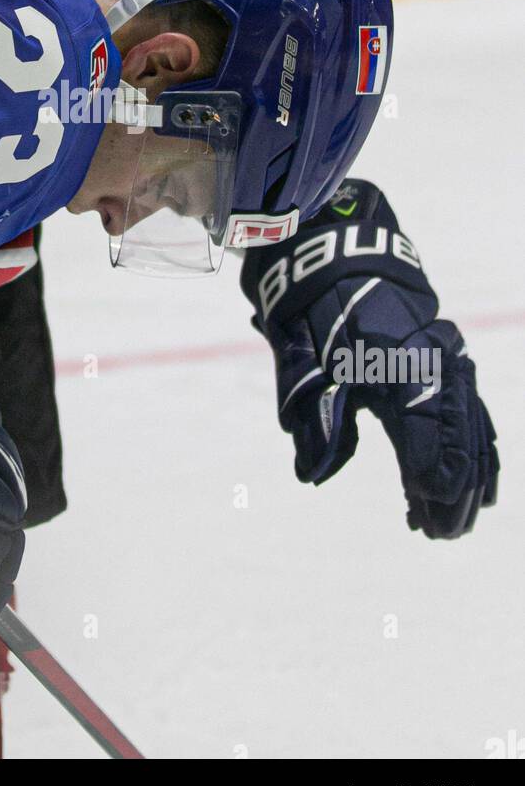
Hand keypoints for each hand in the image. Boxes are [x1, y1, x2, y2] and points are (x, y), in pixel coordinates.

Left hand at [240, 181, 498, 537]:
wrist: (336, 252)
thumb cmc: (316, 308)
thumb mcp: (305, 361)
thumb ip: (315, 419)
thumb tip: (314, 475)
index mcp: (400, 366)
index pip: (425, 434)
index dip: (429, 477)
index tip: (426, 513)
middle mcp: (433, 363)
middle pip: (456, 436)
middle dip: (453, 488)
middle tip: (442, 533)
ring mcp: (444, 357)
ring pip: (469, 423)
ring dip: (469, 471)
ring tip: (462, 517)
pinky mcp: (443, 355)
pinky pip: (469, 406)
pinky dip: (475, 442)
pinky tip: (480, 476)